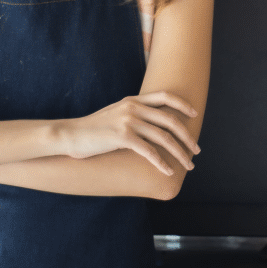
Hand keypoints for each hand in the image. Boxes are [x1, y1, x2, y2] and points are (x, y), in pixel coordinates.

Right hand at [58, 92, 199, 175]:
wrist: (69, 135)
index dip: (183, 104)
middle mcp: (133, 107)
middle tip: (196, 150)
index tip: (195, 114)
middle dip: (187, 136)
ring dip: (179, 153)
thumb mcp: (115, 114)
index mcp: (133, 100)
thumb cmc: (92, 129)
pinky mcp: (122, 137)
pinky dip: (161, 162)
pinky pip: (148, 151)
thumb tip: (152, 125)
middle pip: (170, 120)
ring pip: (163, 137)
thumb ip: (133, 114)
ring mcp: (128, 121)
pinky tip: (168, 171)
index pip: (165, 96)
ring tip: (188, 165)